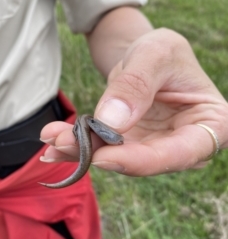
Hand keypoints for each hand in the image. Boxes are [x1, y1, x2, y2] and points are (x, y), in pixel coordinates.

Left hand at [40, 28, 227, 175]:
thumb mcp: (156, 53)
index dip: (143, 161)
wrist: (146, 59)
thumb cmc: (163, 53)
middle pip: (142, 160)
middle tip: (62, 142)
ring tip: (53, 138)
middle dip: (100, 154)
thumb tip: (113, 122)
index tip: (104, 158)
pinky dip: (77, 149)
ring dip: (82, 151)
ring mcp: (153, 148)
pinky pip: (103, 151)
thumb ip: (139, 84)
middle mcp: (182, 143)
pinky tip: (53, 146)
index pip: (181, 154)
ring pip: (117, 158)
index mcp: (210, 124)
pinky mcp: (129, 147)